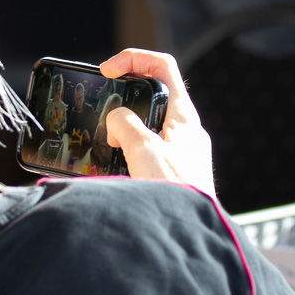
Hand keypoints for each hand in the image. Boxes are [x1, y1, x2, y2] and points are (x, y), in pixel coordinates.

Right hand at [99, 49, 215, 197]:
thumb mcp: (144, 150)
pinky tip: (114, 167)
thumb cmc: (177, 193)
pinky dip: (127, 152)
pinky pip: (146, 151)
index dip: (133, 59)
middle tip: (104, 115)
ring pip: (146, 126)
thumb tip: (117, 120)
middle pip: (152, 96)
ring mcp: (181, 152)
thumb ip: (126, 125)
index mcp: (184, 116)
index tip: (108, 71)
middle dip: (123, 101)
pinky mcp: (172, 172)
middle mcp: (186, 131)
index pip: (163, 66)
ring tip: (107, 146)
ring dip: (122, 130)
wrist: (190, 235)